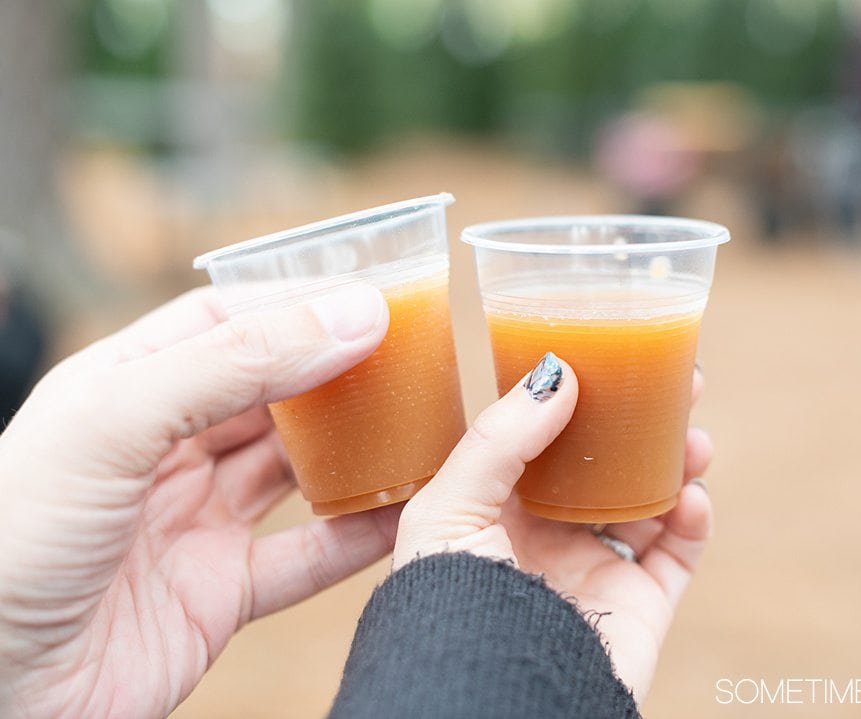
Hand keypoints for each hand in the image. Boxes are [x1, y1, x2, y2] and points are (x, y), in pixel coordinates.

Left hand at [0, 284, 399, 718]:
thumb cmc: (12, 541)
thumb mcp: (115, 421)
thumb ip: (235, 363)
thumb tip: (352, 316)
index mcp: (123, 387)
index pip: (223, 320)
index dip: (296, 304)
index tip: (374, 298)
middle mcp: (163, 448)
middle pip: (270, 391)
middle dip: (336, 370)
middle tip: (411, 355)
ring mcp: (194, 521)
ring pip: (297, 470)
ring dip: (356, 448)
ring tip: (420, 421)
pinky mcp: (219, 593)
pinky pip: (307, 556)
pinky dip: (360, 535)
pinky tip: (407, 510)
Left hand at [395, 354, 711, 699]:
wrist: (487, 696)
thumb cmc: (448, 604)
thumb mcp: (449, 506)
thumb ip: (499, 438)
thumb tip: (557, 371)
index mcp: (497, 508)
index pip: (546, 438)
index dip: (580, 396)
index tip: (612, 354)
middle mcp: (548, 536)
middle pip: (609, 463)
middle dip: (645, 423)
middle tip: (683, 381)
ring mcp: (594, 571)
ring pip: (650, 502)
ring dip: (678, 465)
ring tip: (695, 439)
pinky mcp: (636, 607)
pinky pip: (677, 558)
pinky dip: (693, 523)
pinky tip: (691, 498)